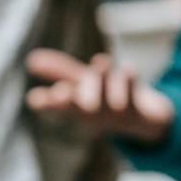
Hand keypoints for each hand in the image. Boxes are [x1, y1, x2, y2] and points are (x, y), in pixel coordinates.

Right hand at [24, 49, 175, 145]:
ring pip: (109, 99)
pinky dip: (130, 80)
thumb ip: (59, 72)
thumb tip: (31, 59)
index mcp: (78, 109)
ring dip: (104, 81)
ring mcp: (118, 115)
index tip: (35, 99)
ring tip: (101, 62)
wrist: (149, 122)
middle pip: (82, 108)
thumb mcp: (82, 84)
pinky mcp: (141, 111)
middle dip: (72, 100)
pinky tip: (128, 69)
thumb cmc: (109, 99)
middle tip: (60, 93)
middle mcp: (96, 115)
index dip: (48, 104)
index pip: (59, 108)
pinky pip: (136, 96)